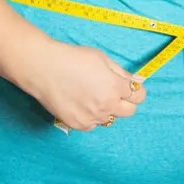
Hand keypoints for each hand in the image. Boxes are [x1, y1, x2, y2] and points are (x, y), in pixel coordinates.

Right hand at [21, 41, 145, 130]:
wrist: (44, 68)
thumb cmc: (72, 58)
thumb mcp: (102, 58)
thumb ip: (122, 73)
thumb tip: (138, 81)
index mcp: (115, 87)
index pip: (139, 96)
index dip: (134, 90)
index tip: (127, 86)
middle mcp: (107, 105)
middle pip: (129, 111)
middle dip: (124, 102)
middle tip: (111, 91)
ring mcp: (93, 117)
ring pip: (110, 118)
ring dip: (106, 109)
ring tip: (90, 95)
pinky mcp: (79, 124)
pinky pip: (93, 124)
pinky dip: (91, 116)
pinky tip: (80, 102)